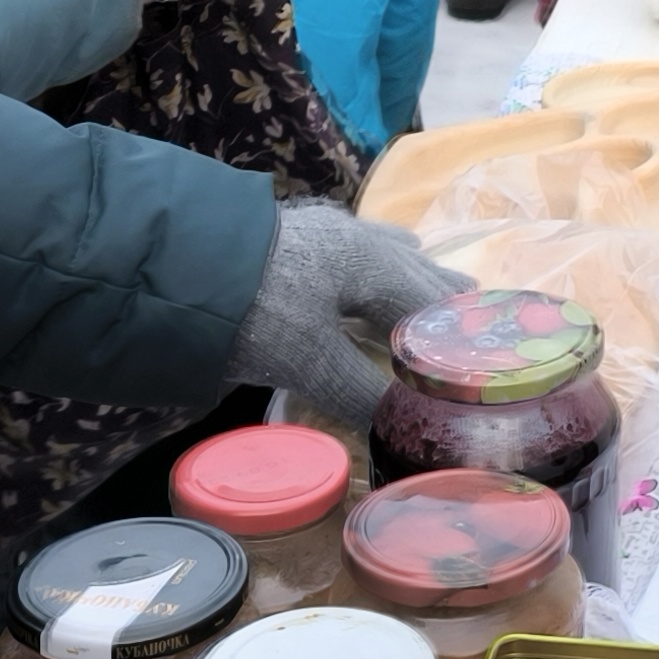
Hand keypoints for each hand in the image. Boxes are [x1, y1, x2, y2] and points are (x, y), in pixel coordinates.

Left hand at [240, 207, 470, 428]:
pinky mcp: (285, 237)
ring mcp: (317, 232)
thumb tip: (400, 427)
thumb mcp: (309, 360)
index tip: (487, 347)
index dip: (458, 328)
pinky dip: (368, 266)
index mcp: (371, 260)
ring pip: (378, 252)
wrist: (171, 264)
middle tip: (472, 314)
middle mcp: (352, 237)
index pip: (430, 299)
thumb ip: (358, 391)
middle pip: (410, 267)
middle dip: (439, 293)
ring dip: (405, 275)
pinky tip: (356, 273)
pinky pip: (348, 251)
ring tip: (427, 288)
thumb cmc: (256, 309)